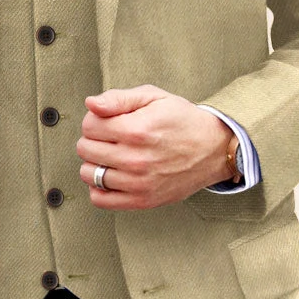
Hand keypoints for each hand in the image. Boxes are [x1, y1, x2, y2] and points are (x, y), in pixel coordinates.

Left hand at [76, 84, 233, 210]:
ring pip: (89, 174)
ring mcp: (139, 183)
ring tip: (111, 155)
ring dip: (94, 162)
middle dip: (93, 139)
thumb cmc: (182, 120)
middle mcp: (136, 159)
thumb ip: (119, 98)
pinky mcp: (143, 200)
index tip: (108, 120)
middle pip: (85, 149)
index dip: (95, 120)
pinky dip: (99, 187)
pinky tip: (111, 175)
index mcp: (137, 130)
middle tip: (110, 137)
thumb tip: (91, 104)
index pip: (89, 126)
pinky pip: (100, 199)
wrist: (214, 149)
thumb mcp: (154, 97)